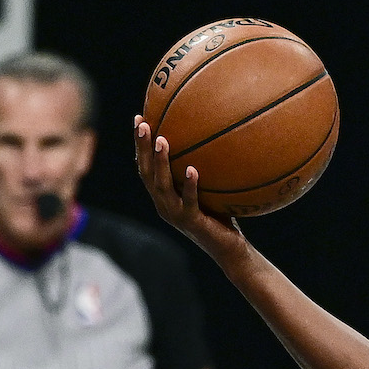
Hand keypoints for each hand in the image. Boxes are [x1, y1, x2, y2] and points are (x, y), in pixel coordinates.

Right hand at [133, 117, 249, 262]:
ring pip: (162, 186)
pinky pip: (189, 202)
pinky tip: (192, 170)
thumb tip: (214, 135)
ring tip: (162, 140)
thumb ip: (205, 168)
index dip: (140, 145)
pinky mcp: (192, 222)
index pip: (146, 167)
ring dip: (161, 163)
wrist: (229, 249)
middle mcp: (164, 205)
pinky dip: (189, 186)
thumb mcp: (210, 189)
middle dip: (142, 148)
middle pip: (146, 173)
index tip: (139, 118)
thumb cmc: (221, 217)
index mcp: (163, 196)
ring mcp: (176, 215)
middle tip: (143, 124)